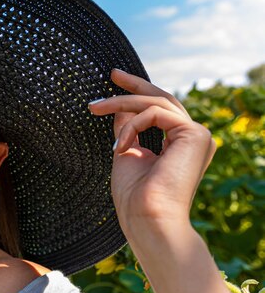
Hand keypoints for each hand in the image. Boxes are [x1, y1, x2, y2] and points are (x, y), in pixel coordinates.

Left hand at [88, 69, 215, 239]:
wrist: (148, 219)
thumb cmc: (135, 197)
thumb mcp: (127, 152)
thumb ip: (127, 129)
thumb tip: (120, 107)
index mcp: (180, 144)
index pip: (159, 110)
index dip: (137, 94)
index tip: (112, 84)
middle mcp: (193, 137)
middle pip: (162, 98)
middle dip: (134, 84)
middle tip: (112, 73)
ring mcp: (198, 135)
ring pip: (155, 102)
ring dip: (121, 102)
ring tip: (94, 108)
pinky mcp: (195, 134)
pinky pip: (154, 114)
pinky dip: (131, 125)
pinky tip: (120, 146)